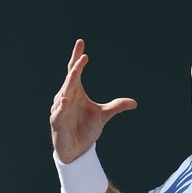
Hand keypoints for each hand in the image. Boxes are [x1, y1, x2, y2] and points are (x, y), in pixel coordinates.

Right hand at [50, 39, 137, 162]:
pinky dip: (61, 106)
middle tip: (83, 57)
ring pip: (63, 93)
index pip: (75, 71)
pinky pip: (58, 112)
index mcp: (76, 92)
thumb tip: (134, 103)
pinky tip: (65, 99)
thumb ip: (116, 107)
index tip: (81, 43)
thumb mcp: (103, 116)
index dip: (77, 57)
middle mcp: (66, 97)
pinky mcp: (57, 122)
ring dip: (69, 83)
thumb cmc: (86, 129)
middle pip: (70, 79)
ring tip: (75, 73)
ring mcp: (59, 109)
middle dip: (76, 68)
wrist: (76, 149)